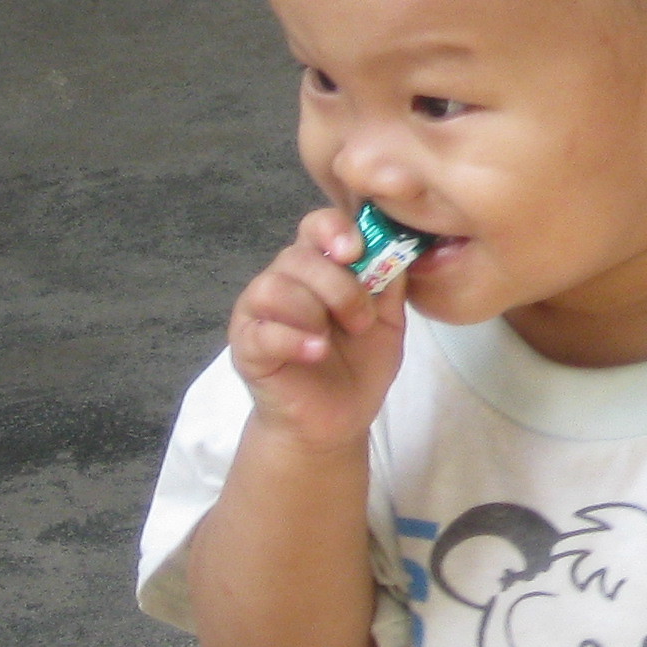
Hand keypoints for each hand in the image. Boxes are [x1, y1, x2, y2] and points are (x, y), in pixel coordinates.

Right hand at [226, 205, 406, 453]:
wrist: (337, 420)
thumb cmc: (360, 364)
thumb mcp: (389, 320)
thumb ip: (391, 281)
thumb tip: (400, 242)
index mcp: (320, 267)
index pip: (316, 225)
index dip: (334, 229)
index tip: (357, 251)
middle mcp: (284, 281)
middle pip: (297, 256)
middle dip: (338, 285)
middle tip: (362, 320)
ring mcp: (259, 314)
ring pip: (273, 287)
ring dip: (313, 309)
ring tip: (334, 339)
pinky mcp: (247, 349)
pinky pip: (262, 332)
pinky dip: (293, 339)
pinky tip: (316, 352)